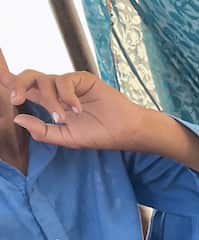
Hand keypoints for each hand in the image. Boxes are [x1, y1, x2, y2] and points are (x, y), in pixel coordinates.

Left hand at [0, 50, 149, 152]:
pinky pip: (64, 81)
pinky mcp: (81, 78)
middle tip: (16, 99)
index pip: (24, 89)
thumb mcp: (66, 139)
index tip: (0, 84)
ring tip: (64, 117)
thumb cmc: (99, 135)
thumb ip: (42, 132)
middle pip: (28, 77)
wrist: (124, 131)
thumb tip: (17, 118)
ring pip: (45, 81)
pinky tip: (76, 109)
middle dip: (18, 85)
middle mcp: (56, 91)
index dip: (10, 83)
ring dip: (51, 101)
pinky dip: (67, 96)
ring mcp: (69, 84)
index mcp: (49, 103)